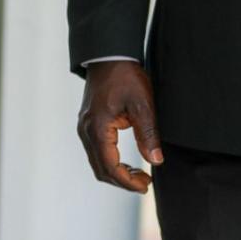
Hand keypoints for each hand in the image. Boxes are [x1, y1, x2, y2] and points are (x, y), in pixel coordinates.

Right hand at [77, 60, 163, 193]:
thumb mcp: (142, 103)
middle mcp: (86, 131)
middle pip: (101, 169)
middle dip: (123, 180)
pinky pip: (96, 150)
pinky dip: (111, 160)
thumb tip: (155, 160)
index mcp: (97, 128)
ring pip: (97, 162)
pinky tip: (127, 161)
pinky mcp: (88, 122)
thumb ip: (148, 133)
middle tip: (145, 183)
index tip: (146, 186)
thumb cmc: (125, 75)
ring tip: (139, 174)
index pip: (110, 167)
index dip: (128, 181)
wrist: (109, 54)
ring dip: (117, 172)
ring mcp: (85, 127)